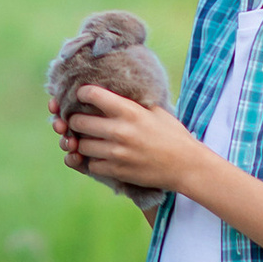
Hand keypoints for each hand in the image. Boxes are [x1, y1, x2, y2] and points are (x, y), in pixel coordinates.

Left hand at [61, 82, 204, 198]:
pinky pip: (91, 164)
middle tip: (80, 120)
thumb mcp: (155, 111)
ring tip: (90, 139)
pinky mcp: (117, 171)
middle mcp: (120, 130)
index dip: (82, 94)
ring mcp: (117, 152)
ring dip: (82, 142)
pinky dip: (93, 161)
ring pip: (81, 145)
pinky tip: (101, 157)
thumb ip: (132, 102)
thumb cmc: (172, 135)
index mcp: (130, 111)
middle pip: (78, 121)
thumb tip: (111, 90)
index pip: (92, 95)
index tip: (82, 96)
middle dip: (76, 120)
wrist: (186, 165)